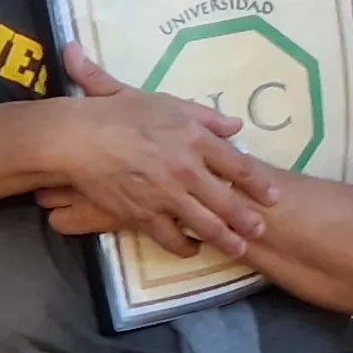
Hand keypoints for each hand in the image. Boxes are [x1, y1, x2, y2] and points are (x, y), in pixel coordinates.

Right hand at [35, 45, 277, 255]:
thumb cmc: (119, 114)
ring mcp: (165, 195)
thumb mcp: (165, 103)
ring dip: (225, 239)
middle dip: (247, 219)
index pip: (236, 165)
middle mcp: (185, 169)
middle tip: (262, 230)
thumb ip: (204, 116)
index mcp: (193, 138)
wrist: (78, 138)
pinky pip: (171, 238)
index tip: (274, 196)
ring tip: (239, 249)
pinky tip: (193, 249)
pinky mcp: (143, 215)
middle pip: (227, 200)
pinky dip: (185, 247)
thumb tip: (236, 125)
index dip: (258, 183)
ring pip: (204, 225)